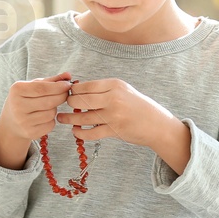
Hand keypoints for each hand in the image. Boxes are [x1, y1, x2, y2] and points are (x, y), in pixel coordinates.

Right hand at [0, 72, 74, 142]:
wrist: (11, 121)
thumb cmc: (25, 99)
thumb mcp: (33, 86)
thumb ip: (51, 80)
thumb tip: (68, 75)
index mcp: (17, 90)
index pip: (42, 88)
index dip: (58, 87)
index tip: (68, 85)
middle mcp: (17, 106)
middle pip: (49, 102)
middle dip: (61, 96)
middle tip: (66, 93)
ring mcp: (23, 121)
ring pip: (51, 114)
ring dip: (55, 109)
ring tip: (49, 106)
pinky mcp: (30, 133)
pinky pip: (50, 124)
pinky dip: (52, 120)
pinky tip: (44, 117)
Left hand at [54, 77, 174, 149]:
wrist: (156, 124)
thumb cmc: (137, 106)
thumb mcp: (123, 90)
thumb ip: (103, 89)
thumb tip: (78, 89)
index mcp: (114, 85)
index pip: (85, 86)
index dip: (73, 91)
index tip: (68, 94)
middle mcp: (113, 98)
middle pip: (80, 100)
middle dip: (69, 103)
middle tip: (65, 106)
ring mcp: (113, 115)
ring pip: (82, 117)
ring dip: (68, 119)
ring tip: (61, 118)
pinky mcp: (114, 130)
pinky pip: (90, 132)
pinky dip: (79, 132)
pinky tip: (75, 131)